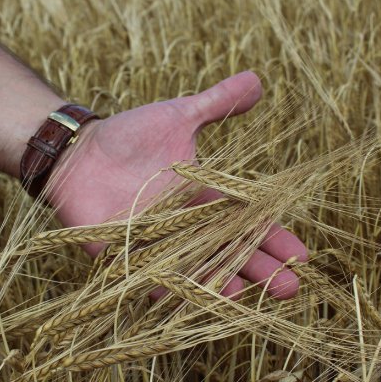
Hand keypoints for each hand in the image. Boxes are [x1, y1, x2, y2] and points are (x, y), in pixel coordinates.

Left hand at [47, 71, 306, 298]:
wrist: (79, 151)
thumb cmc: (129, 135)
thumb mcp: (178, 115)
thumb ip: (216, 103)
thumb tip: (258, 80)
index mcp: (204, 199)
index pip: (247, 223)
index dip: (274, 239)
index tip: (301, 256)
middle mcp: (185, 227)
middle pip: (228, 252)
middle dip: (258, 270)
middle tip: (289, 290)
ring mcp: (155, 243)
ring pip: (193, 269)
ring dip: (217, 284)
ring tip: (243, 298)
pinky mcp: (122, 253)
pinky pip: (145, 276)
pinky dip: (163, 288)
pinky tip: (182, 301)